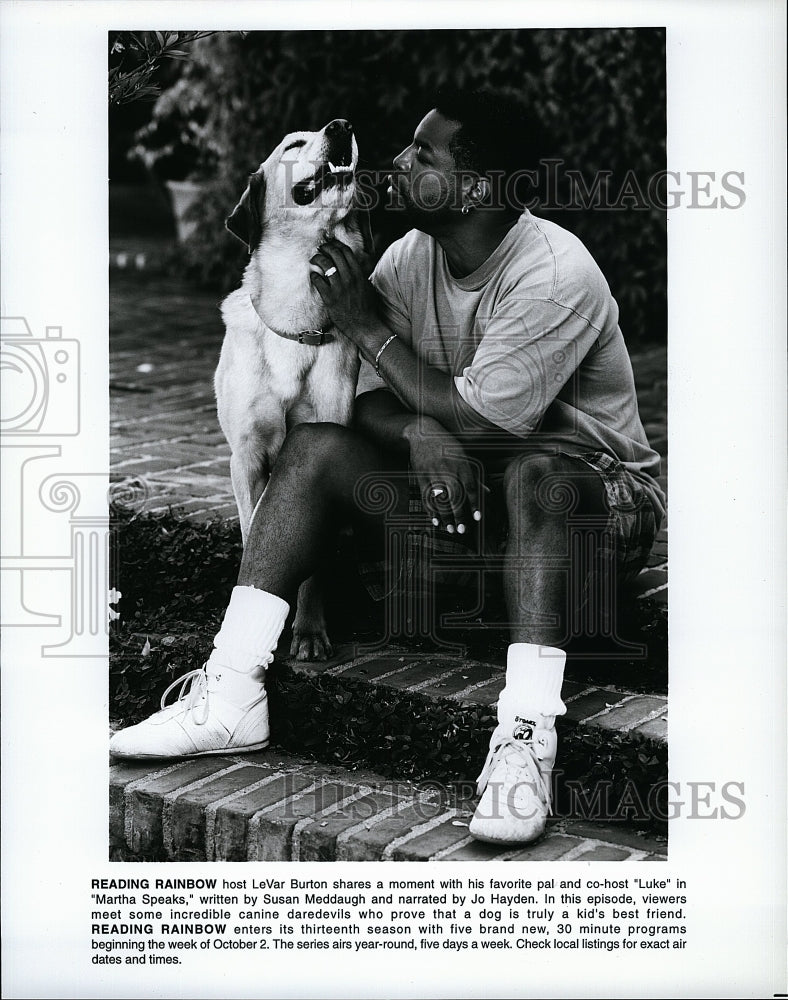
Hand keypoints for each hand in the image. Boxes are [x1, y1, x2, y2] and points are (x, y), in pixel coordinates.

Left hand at [309, 238, 378, 342]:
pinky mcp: (330, 298)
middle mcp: (349, 278)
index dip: (336, 245)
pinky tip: (313, 276)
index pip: (346, 251)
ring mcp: (339, 287)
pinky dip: (314, 276)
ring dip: (317, 258)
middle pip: (334, 254)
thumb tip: (355, 265)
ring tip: (314, 259)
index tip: (331, 244)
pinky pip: (318, 281)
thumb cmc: (367, 307)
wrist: (365, 325)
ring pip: (325, 264)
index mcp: (359, 274)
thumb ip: (360, 275)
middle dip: (325, 248)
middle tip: (320, 248)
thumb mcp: (367, 286)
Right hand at [404, 417, 483, 534]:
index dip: (475, 503)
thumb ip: (475, 476)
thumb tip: (488, 492)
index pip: (471, 487)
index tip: (478, 518)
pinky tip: (435, 521)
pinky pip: (426, 496)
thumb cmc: (448, 446)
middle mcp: (448, 469)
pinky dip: (431, 510)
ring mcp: (433, 473)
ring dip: (445, 516)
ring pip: (440, 498)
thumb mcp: (464, 456)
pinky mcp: (421, 476)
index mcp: (461, 464)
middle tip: (462, 530)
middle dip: (459, 514)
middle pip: (455, 496)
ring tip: (450, 529)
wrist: (423, 433)